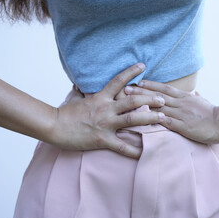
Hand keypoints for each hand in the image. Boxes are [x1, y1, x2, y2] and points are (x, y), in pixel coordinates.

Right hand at [49, 64, 165, 158]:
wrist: (54, 126)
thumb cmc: (65, 112)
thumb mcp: (75, 97)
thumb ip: (82, 90)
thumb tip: (80, 83)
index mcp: (100, 97)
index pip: (118, 81)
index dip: (131, 72)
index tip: (143, 65)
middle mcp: (106, 108)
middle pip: (132, 100)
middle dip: (150, 98)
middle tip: (163, 99)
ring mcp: (106, 124)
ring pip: (132, 119)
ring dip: (149, 118)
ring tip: (162, 117)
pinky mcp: (102, 139)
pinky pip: (122, 146)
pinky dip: (134, 150)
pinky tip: (145, 152)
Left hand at [124, 80, 218, 143]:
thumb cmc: (213, 113)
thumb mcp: (202, 100)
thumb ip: (195, 96)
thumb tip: (194, 91)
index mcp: (184, 97)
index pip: (164, 88)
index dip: (150, 85)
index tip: (137, 81)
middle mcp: (180, 103)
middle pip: (156, 96)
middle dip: (140, 92)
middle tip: (125, 88)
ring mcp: (181, 114)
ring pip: (158, 107)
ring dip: (143, 104)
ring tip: (129, 102)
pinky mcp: (183, 126)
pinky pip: (166, 121)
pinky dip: (154, 119)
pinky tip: (144, 118)